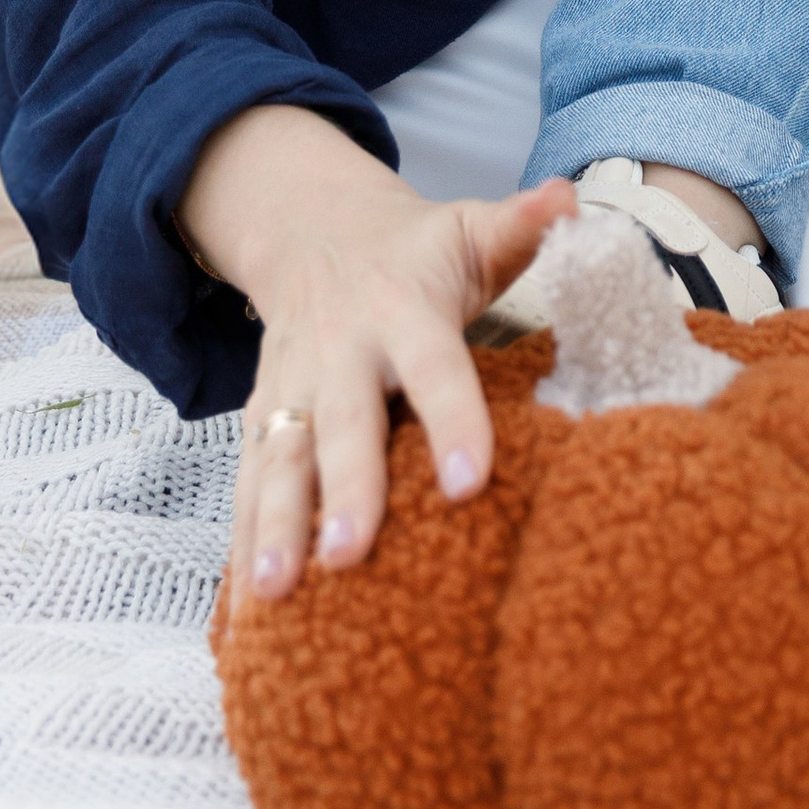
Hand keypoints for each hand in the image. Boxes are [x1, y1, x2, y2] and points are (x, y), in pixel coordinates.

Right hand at [178, 101, 574, 603]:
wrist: (314, 232)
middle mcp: (340, 353)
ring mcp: (291, 391)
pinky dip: (239, 545)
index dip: (453, 421)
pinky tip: (241, 610)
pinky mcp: (260, 422)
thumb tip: (569, 198)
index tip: (470, 483)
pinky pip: (246, 485)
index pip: (434, 368)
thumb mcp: (467, 227)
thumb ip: (521, 225)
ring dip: (274, 526)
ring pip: (279, 462)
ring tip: (274, 594)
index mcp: (402, 309)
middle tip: (349, 556)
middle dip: (344, 493)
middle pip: (344, 427)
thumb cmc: (416, 250)